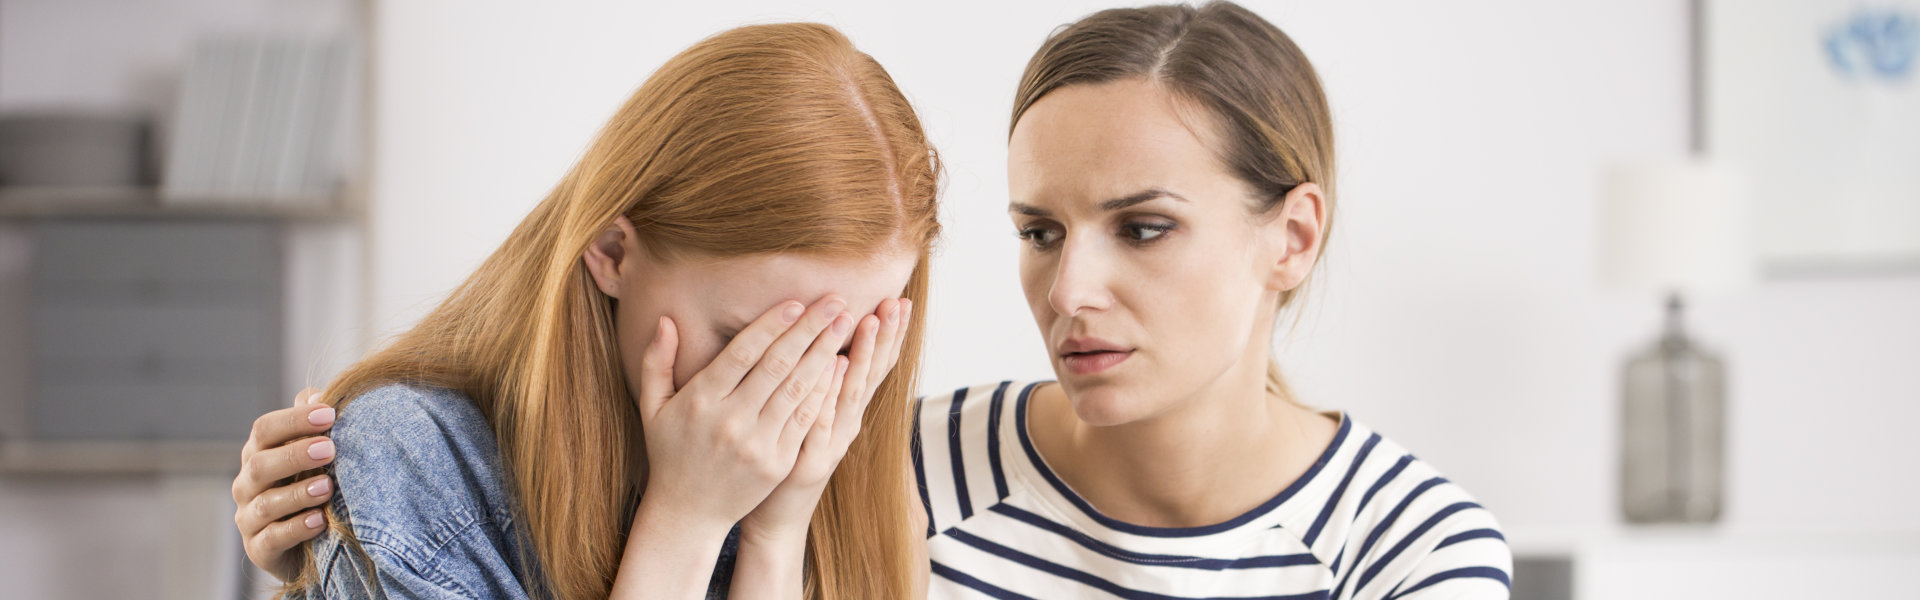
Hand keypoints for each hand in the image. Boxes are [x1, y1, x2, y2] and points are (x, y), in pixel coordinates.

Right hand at [233, 388, 338, 580]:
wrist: (309, 542)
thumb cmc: (311, 485)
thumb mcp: (314, 455)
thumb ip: (313, 426)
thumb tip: (316, 397)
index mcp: (258, 454)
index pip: (264, 430)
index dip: (294, 420)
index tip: (329, 414)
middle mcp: (247, 485)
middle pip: (260, 464)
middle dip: (295, 455)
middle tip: (329, 449)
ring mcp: (249, 518)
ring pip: (266, 503)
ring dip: (298, 493)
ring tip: (328, 487)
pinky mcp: (258, 549)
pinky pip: (272, 538)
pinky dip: (296, 528)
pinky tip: (320, 521)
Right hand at [633, 296, 854, 533]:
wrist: (688, 513)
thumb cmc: (671, 452)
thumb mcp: (652, 407)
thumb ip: (656, 362)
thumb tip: (665, 319)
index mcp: (700, 400)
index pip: (742, 353)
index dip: (771, 325)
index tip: (796, 302)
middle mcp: (730, 420)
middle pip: (777, 365)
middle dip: (809, 330)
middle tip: (834, 301)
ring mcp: (757, 444)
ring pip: (797, 390)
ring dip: (824, 354)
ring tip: (844, 325)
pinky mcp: (778, 463)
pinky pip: (806, 420)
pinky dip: (824, 392)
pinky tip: (839, 368)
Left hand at [740, 298, 909, 540]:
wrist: (775, 518)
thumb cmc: (785, 458)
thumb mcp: (807, 416)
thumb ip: (818, 382)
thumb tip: (829, 342)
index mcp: (846, 412)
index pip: (875, 366)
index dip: (890, 335)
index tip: (901, 298)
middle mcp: (846, 425)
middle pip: (872, 374)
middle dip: (885, 336)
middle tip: (897, 301)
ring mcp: (831, 444)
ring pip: (851, 392)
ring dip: (863, 355)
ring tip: (871, 320)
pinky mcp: (808, 461)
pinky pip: (819, 419)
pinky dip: (829, 392)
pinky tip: (836, 366)